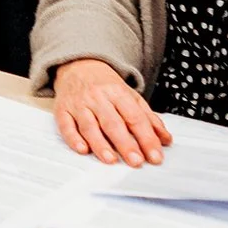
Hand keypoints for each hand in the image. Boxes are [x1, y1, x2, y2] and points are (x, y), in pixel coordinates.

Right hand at [52, 58, 172, 166]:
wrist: (78, 65)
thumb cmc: (105, 85)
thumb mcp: (130, 96)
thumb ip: (148, 118)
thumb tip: (165, 139)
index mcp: (118, 93)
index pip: (135, 118)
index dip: (146, 138)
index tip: (155, 156)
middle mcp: (98, 98)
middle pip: (113, 123)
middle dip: (125, 144)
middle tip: (136, 161)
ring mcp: (79, 104)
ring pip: (89, 126)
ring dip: (100, 144)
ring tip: (111, 160)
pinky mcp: (62, 110)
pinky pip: (66, 125)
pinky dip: (73, 138)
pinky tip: (82, 149)